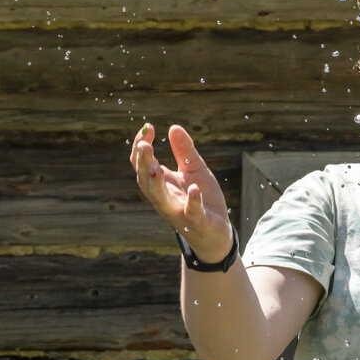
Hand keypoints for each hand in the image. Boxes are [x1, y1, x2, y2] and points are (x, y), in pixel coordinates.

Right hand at [130, 123, 232, 261]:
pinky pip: (191, 211)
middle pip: (145, 180)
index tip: (147, 127)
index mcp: (161, 183)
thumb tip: (173, 127)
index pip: (143, 164)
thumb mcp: (195, 170)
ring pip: (160, 198)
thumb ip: (185, 151)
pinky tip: (193, 189)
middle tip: (144, 144)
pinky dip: (191, 201)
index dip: (142, 146)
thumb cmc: (202, 199)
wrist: (217, 231)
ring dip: (156, 184)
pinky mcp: (195, 221)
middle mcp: (163, 198)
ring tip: (155, 167)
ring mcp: (177, 211)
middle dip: (143, 162)